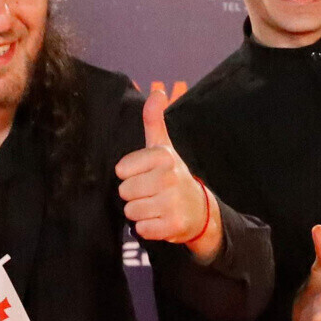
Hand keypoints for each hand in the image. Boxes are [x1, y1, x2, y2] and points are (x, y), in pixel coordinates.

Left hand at [115, 87, 216, 256]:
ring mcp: (173, 202)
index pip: (122, 170)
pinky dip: (147, 228)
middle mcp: (170, 177)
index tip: (145, 174)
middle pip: (124, 191)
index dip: (129, 174)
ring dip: (140, 212)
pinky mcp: (173, 225)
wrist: (198, 209)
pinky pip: (141, 229)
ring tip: (155, 205)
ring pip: (131, 211)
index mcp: (163, 156)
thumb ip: (154, 120)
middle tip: (151, 192)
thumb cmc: (172, 175)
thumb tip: (158, 91)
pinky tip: (160, 220)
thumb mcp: (163, 147)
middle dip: (134, 195)